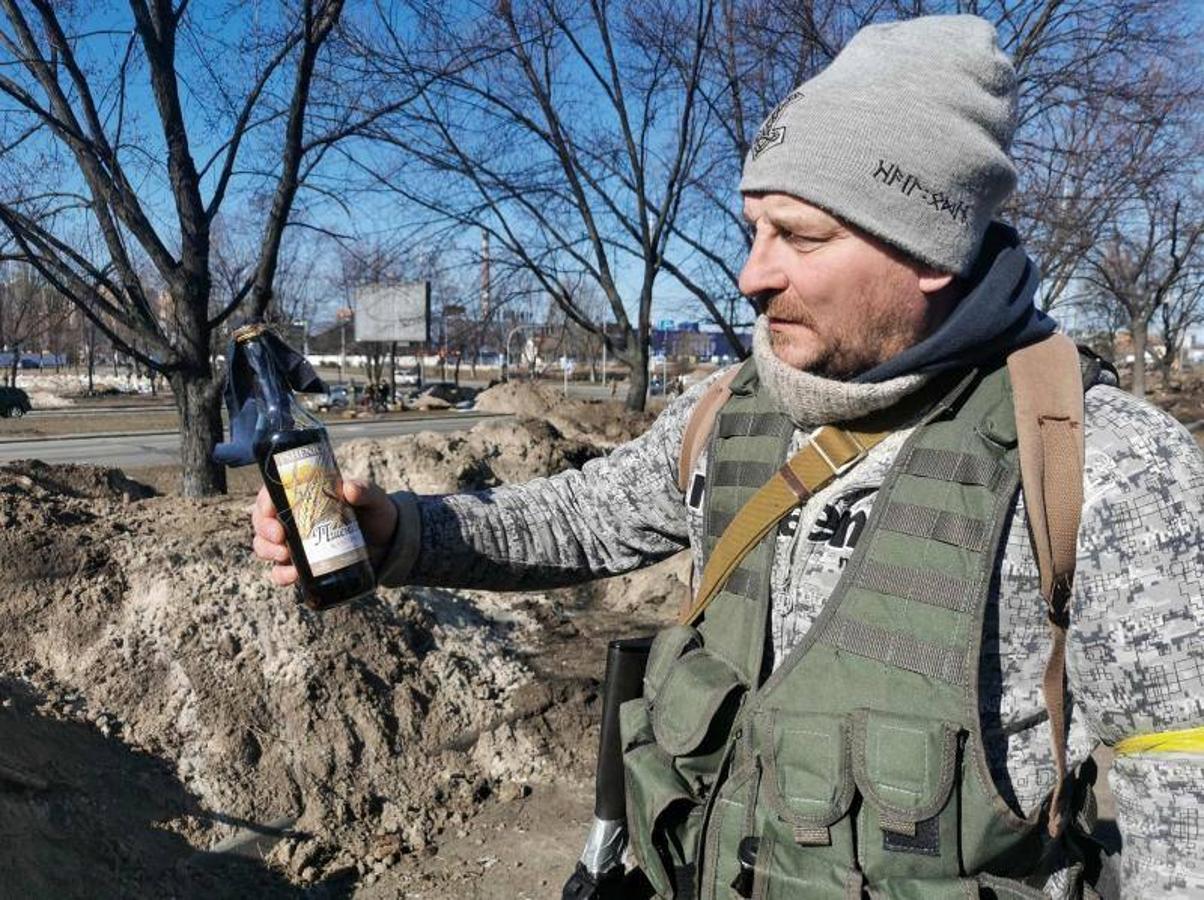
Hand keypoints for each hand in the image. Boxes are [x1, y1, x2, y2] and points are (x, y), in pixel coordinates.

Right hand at [251, 479, 398, 585]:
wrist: (388, 544)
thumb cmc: (376, 513)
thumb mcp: (373, 499)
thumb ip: (365, 491)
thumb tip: (349, 488)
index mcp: (303, 496)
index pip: (272, 495)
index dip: (264, 503)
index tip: (271, 511)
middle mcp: (293, 519)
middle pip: (263, 522)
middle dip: (265, 530)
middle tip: (280, 536)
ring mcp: (296, 543)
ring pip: (265, 546)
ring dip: (268, 551)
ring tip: (284, 555)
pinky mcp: (303, 565)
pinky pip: (280, 571)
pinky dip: (280, 575)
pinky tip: (292, 576)